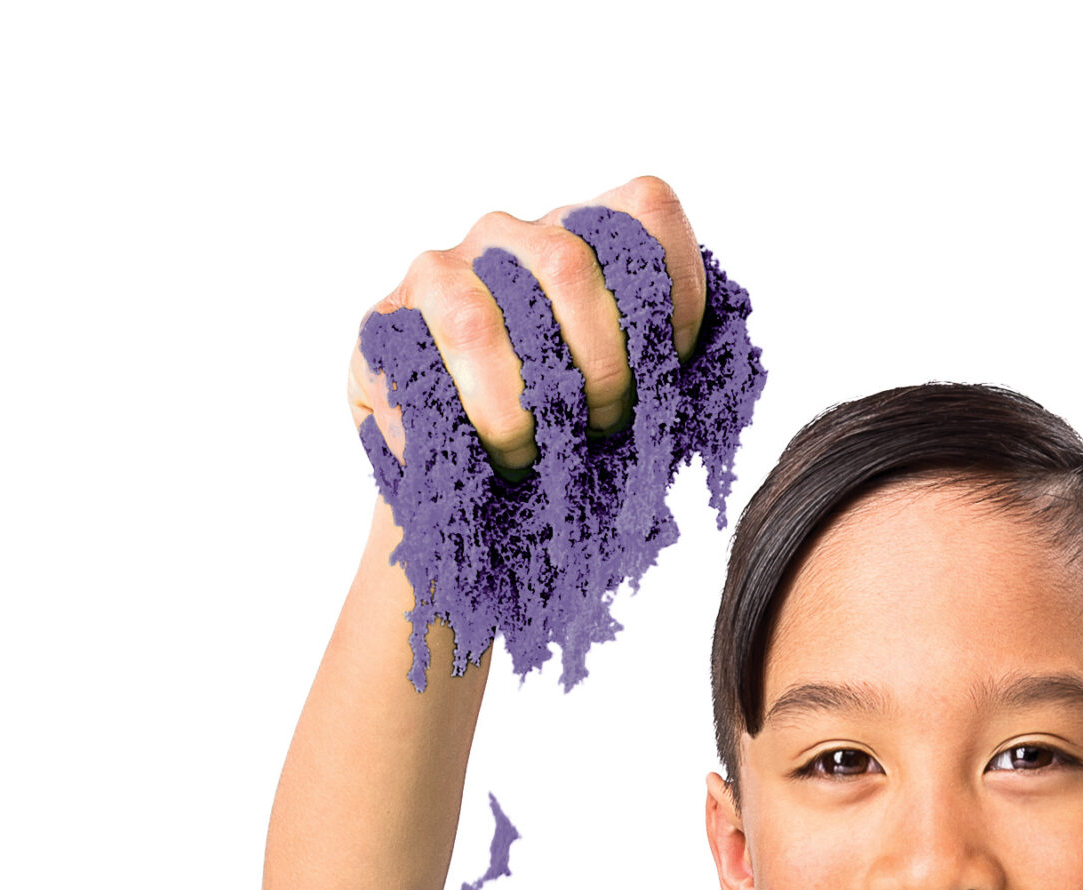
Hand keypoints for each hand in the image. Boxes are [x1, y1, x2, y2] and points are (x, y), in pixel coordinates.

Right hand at [347, 175, 708, 474]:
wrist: (469, 486)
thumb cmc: (565, 438)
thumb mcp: (631, 403)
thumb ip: (665, 372)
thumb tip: (700, 384)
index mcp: (585, 238)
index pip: (645, 209)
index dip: (674, 291)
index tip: (676, 369)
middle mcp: (511, 235)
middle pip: (568, 266)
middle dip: (600, 372)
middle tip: (600, 432)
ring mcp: (440, 269)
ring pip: (478, 319)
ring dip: (515, 412)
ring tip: (526, 457)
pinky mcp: (382, 323)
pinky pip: (411, 367)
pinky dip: (446, 430)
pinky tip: (466, 458)